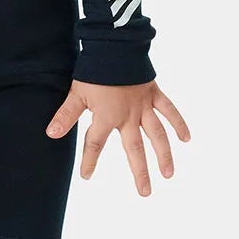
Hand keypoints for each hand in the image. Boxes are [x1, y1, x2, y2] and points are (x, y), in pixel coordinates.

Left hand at [45, 78, 188, 195]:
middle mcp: (128, 116)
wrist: (116, 45)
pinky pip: (169, 110)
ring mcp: (143, 105)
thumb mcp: (77, 93)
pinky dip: (178, 123)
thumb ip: (66, 115)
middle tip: (145, 192)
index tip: (86, 176)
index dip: (90, 161)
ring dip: (164, 154)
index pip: (96, 144)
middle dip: (140, 172)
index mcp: (107, 116)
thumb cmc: (94, 69)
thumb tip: (51, 134)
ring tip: (169, 174)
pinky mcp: (154, 93)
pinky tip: (186, 138)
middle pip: (134, 149)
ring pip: (157, 135)